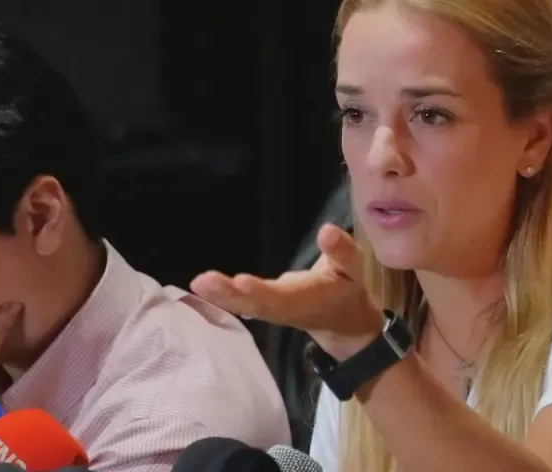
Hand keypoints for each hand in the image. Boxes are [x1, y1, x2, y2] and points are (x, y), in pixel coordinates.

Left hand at [191, 224, 383, 358]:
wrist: (342, 320)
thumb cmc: (346, 288)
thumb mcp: (354, 268)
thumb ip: (342, 250)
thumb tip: (327, 231)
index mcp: (307, 299)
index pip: (281, 297)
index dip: (261, 291)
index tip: (240, 282)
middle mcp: (284, 308)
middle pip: (254, 304)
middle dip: (228, 294)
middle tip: (202, 282)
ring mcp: (271, 310)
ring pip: (243, 306)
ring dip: (219, 296)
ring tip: (198, 283)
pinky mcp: (262, 306)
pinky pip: (240, 303)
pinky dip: (220, 296)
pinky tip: (200, 287)